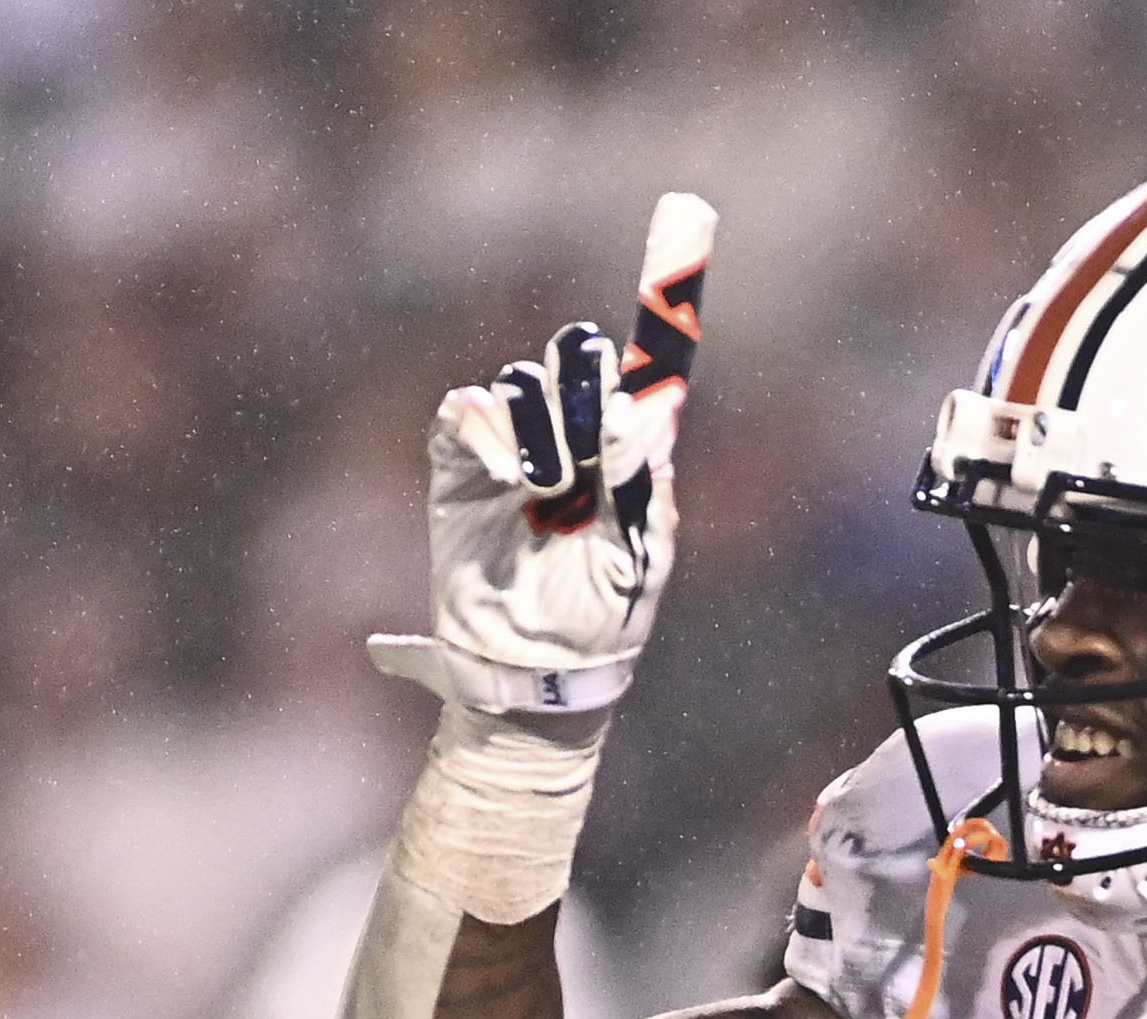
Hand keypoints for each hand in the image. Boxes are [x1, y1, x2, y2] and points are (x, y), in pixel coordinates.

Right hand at [369, 193, 709, 717]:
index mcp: (630, 455)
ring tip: (545, 495)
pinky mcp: (461, 463)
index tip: (685, 218)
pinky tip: (511, 478)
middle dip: (584, 389)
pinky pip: (467, 412)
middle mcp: (574, 437)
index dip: (664, 299)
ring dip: (540, 431)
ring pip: (523, 384)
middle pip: (577, 359)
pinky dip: (488, 432)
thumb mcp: (639, 559)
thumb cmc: (600, 625)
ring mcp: (515, 447)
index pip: (645, 368)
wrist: (530, 672)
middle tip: (585, 451)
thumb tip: (635, 416)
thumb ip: (639, 485)